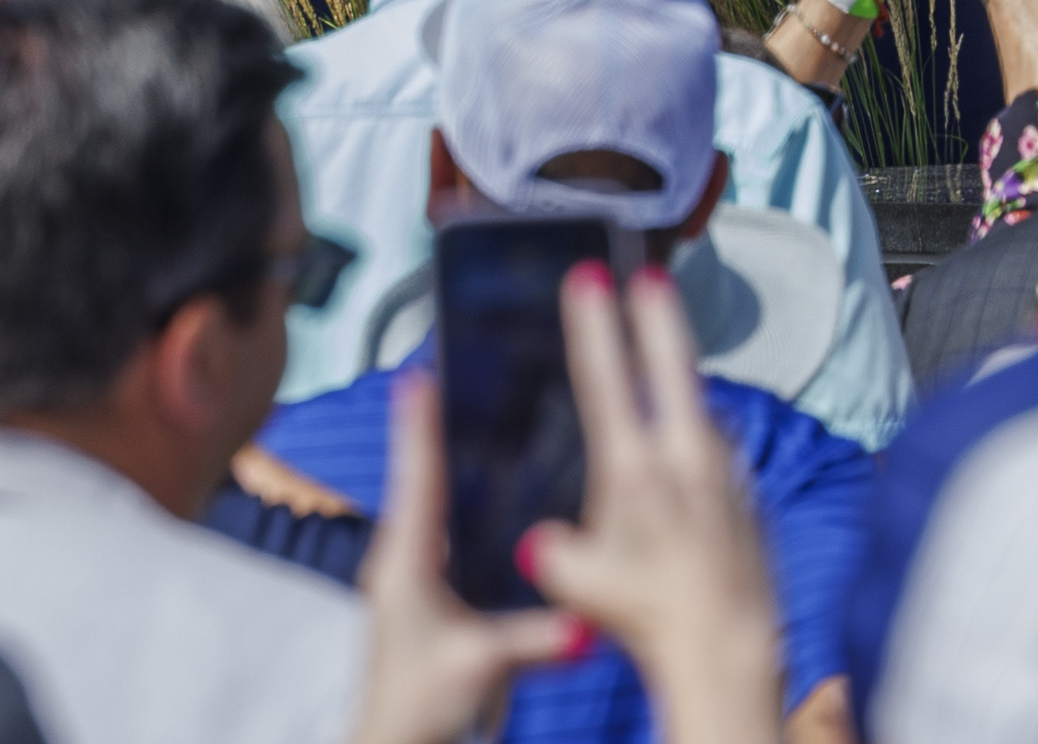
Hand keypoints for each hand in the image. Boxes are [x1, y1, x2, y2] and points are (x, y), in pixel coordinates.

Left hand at [350, 372, 583, 743]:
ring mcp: (413, 580)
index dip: (419, 425)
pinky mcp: (427, 597)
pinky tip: (490, 487)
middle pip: (422, 477)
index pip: (417, 477)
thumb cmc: (419, 708)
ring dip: (448, 459)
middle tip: (452, 374)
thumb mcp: (480, 667)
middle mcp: (403, 563)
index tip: (420, 374)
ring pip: (432, 502)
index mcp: (408, 565)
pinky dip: (460, 496)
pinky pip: (445, 528)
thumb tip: (589, 624)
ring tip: (471, 414)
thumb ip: (535, 641)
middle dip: (436, 426)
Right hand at [525, 265, 782, 743]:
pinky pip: (712, 453)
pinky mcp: (744, 490)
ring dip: (677, 385)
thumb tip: (539, 542)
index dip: (596, 326)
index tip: (591, 280)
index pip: (608, 379)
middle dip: (656, 317)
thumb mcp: (578, 584)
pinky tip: (680, 457)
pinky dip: (693, 442)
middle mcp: (685, 456)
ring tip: (660, 357)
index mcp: (635, 468)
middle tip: (647, 274)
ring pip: (696, 409)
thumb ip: (555, 553)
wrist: (726, 640)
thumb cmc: (647, 614)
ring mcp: (723, 468)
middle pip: (671, 366)